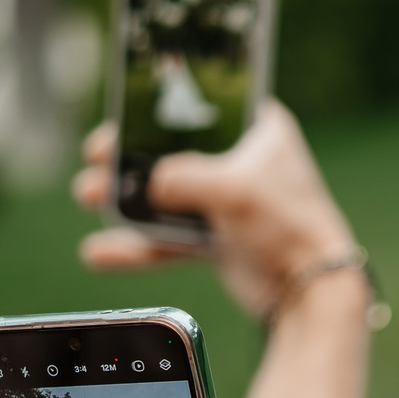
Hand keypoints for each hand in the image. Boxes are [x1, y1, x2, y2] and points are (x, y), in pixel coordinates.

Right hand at [72, 101, 358, 317]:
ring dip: (126, 198)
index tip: (122, 110)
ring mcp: (229, 202)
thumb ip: (183, 177)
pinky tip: (100, 251)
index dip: (160, 105)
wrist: (312, 292)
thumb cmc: (288, 227)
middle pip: (174, 149)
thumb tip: (147, 185)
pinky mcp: (220, 239)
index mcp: (259, 129)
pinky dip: (139, 245)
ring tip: (86, 196)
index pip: (204, 104)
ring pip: (166, 194)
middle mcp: (243, 160)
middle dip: (129, 156)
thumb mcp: (233, 190)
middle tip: (94, 156)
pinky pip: (170, 238)